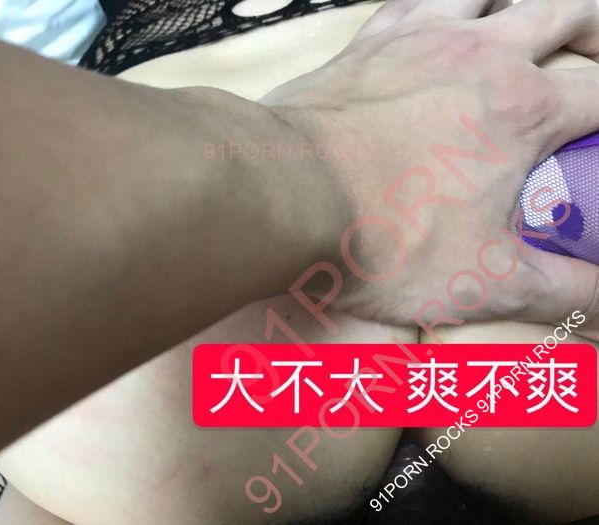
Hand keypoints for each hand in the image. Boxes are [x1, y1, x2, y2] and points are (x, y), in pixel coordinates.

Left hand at [263, 0, 598, 338]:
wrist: (287, 198)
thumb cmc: (382, 240)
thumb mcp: (484, 283)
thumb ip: (562, 293)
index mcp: (523, 110)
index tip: (598, 142)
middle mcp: (481, 56)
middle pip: (568, 8)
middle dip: (595, 30)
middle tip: (592, 59)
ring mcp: (420, 39)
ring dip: (519, 6)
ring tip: (525, 32)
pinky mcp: (369, 42)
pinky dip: (442, 7)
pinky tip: (441, 25)